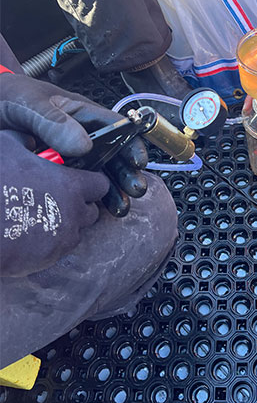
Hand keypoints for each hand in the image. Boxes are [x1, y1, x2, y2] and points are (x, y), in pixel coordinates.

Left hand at [0, 73, 148, 216]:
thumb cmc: (7, 97)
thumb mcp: (28, 103)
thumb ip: (53, 121)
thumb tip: (85, 145)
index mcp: (81, 113)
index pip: (116, 127)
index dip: (130, 144)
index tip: (137, 161)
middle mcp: (81, 135)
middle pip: (113, 155)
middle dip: (126, 173)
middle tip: (135, 190)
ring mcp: (70, 156)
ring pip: (99, 173)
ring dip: (112, 191)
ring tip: (120, 208)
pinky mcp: (57, 172)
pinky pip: (78, 185)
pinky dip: (89, 198)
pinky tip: (96, 210)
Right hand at [0, 131, 109, 276]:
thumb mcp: (7, 145)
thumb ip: (26, 141)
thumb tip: (31, 143)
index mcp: (71, 187)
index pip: (101, 185)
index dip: (91, 180)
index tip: (79, 178)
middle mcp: (73, 215)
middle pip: (91, 211)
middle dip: (79, 203)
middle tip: (57, 196)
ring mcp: (60, 241)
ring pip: (74, 233)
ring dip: (64, 223)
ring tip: (41, 214)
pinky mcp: (45, 261)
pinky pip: (55, 250)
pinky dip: (48, 242)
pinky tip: (28, 233)